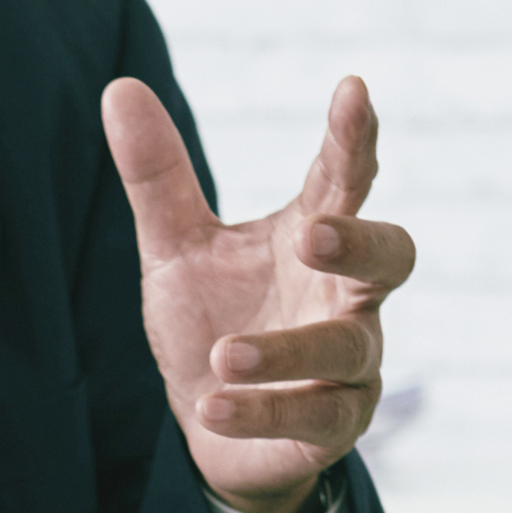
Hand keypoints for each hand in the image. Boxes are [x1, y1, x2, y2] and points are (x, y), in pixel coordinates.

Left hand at [106, 74, 407, 512]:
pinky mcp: (335, 425)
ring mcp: (350, 362)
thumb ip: (156, 177)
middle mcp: (346, 295)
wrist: (213, 426)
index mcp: (315, 236)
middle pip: (391, 256)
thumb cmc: (210, 321)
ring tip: (222, 354)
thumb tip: (119, 86)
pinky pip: (315, 418)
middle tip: (313, 234)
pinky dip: (263, 409)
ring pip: (348, 348)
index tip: (353, 89)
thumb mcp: (175, 249)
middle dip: (361, 242)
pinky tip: (211, 405)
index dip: (352, 138)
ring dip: (285, 351)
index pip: (343, 178)